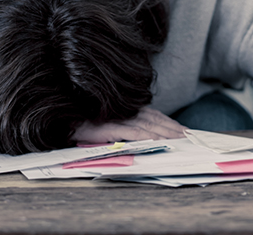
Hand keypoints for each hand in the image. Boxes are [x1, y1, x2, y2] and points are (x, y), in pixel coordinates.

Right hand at [71, 107, 186, 143]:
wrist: (63, 122)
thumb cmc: (82, 123)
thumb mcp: (106, 125)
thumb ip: (123, 127)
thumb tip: (144, 136)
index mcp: (126, 110)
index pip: (153, 115)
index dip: (169, 122)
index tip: (184, 130)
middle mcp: (124, 112)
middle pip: (155, 120)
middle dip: (173, 129)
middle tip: (189, 137)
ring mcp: (118, 119)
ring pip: (149, 126)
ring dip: (166, 133)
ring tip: (181, 141)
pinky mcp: (110, 127)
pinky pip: (134, 133)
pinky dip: (149, 136)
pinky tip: (159, 141)